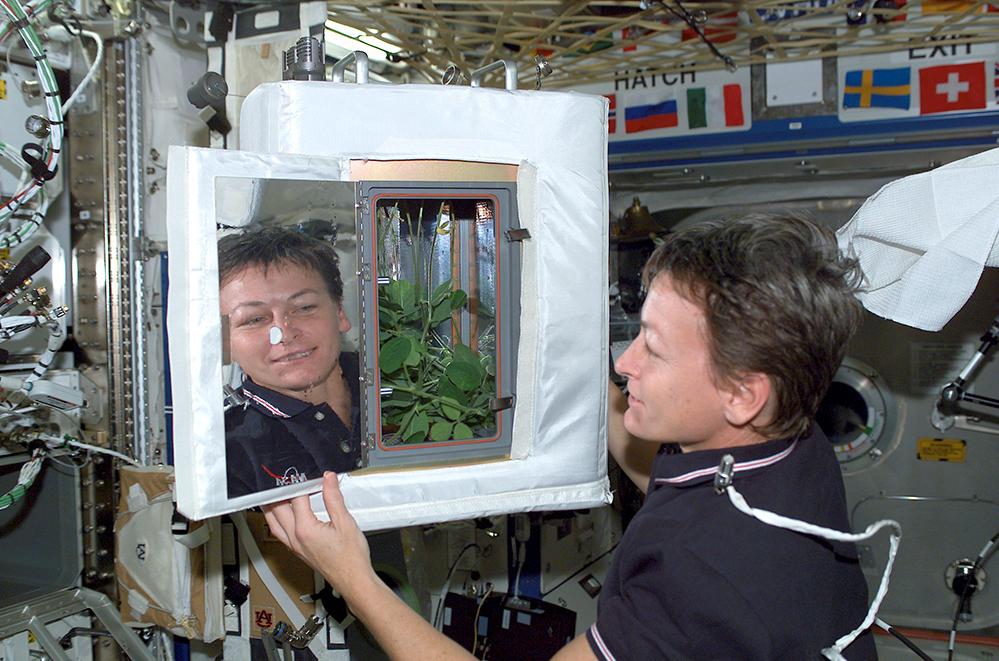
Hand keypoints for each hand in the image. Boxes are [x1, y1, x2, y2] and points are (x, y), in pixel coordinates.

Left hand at [263, 472, 377, 600]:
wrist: (353, 580)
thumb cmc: (351, 557)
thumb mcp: (346, 522)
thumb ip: (334, 498)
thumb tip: (328, 479)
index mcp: (305, 529)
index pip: (296, 498)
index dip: (302, 483)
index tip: (307, 475)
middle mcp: (295, 538)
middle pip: (276, 509)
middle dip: (279, 492)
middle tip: (284, 480)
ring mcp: (294, 546)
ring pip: (273, 523)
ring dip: (271, 507)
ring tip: (275, 494)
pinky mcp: (297, 551)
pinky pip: (278, 533)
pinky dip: (276, 520)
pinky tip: (282, 516)